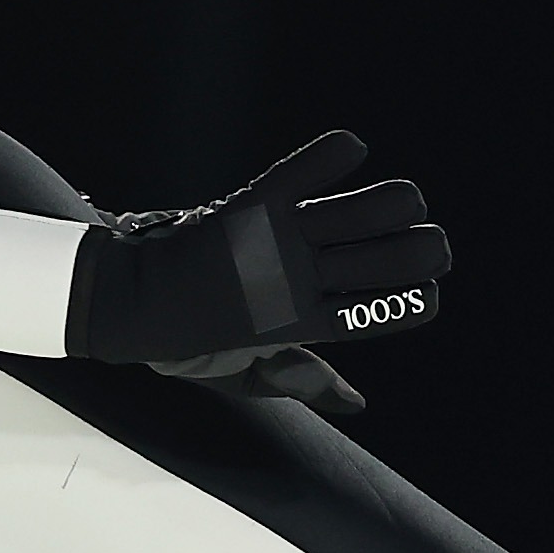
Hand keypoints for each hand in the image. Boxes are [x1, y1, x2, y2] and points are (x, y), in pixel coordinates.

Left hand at [66, 130, 450, 365]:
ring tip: (404, 202)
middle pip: (393, 258)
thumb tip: (359, 402)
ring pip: (366, 210)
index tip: (423, 294)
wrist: (126, 300)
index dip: (419, 300)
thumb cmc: (184, 344)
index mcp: (301, 326)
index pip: (386, 312)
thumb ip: (302, 381)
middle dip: (427, 247)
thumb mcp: (243, 376)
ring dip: (398, 200)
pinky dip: (334, 154)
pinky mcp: (254, 203)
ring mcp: (277, 240)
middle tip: (427, 242)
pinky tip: (351, 150)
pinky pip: (305, 171)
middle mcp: (298, 282)